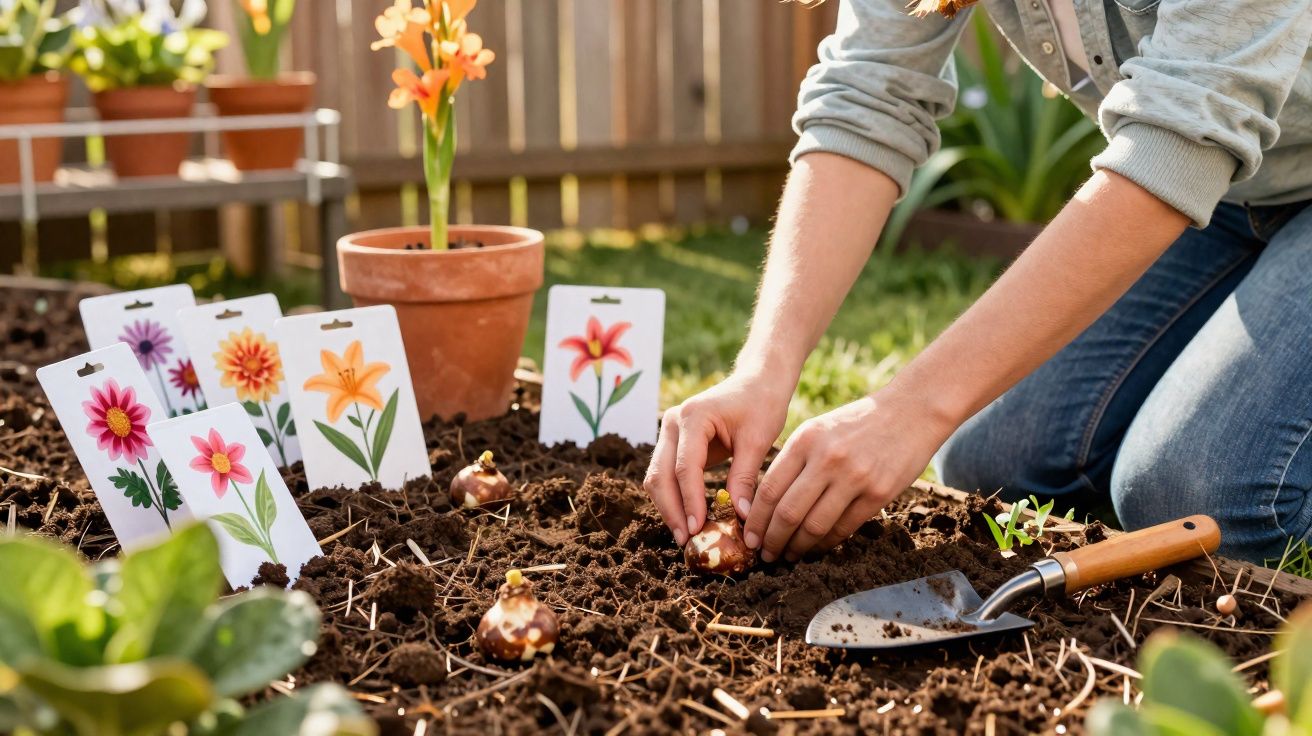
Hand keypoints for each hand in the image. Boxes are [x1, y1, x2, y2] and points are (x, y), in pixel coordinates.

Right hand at [643, 372, 791, 544]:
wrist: (757, 382)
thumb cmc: (761, 405)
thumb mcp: (758, 440)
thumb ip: (744, 478)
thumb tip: (741, 518)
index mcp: (693, 416)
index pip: (684, 467)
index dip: (689, 501)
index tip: (698, 529)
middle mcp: (673, 422)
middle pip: (660, 474)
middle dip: (671, 510)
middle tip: (686, 540)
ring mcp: (669, 432)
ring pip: (657, 477)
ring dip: (668, 507)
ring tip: (686, 535)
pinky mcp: (674, 443)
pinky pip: (666, 474)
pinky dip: (673, 497)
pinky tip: (688, 519)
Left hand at [742, 388, 953, 561]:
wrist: (910, 412)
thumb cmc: (857, 424)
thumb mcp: (818, 430)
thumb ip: (793, 461)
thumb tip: (766, 504)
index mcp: (805, 440)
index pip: (770, 490)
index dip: (756, 521)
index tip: (748, 538)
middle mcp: (827, 459)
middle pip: (788, 513)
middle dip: (772, 540)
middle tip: (765, 554)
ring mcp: (855, 476)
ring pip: (815, 526)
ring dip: (797, 547)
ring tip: (789, 556)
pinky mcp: (879, 493)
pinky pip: (844, 528)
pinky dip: (826, 544)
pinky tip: (817, 548)